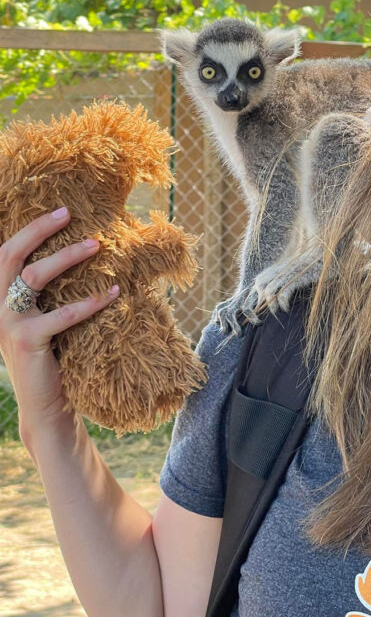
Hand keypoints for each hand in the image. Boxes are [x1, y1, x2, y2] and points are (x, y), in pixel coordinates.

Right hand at [0, 207, 118, 438]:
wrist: (46, 406)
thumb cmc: (52, 356)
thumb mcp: (44, 317)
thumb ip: (50, 292)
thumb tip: (83, 252)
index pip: (5, 252)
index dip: (30, 228)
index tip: (61, 210)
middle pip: (10, 256)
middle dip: (38, 230)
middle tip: (69, 214)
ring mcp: (8, 324)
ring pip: (34, 277)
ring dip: (66, 257)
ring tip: (97, 245)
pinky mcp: (27, 341)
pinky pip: (61, 315)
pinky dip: (89, 302)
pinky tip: (114, 294)